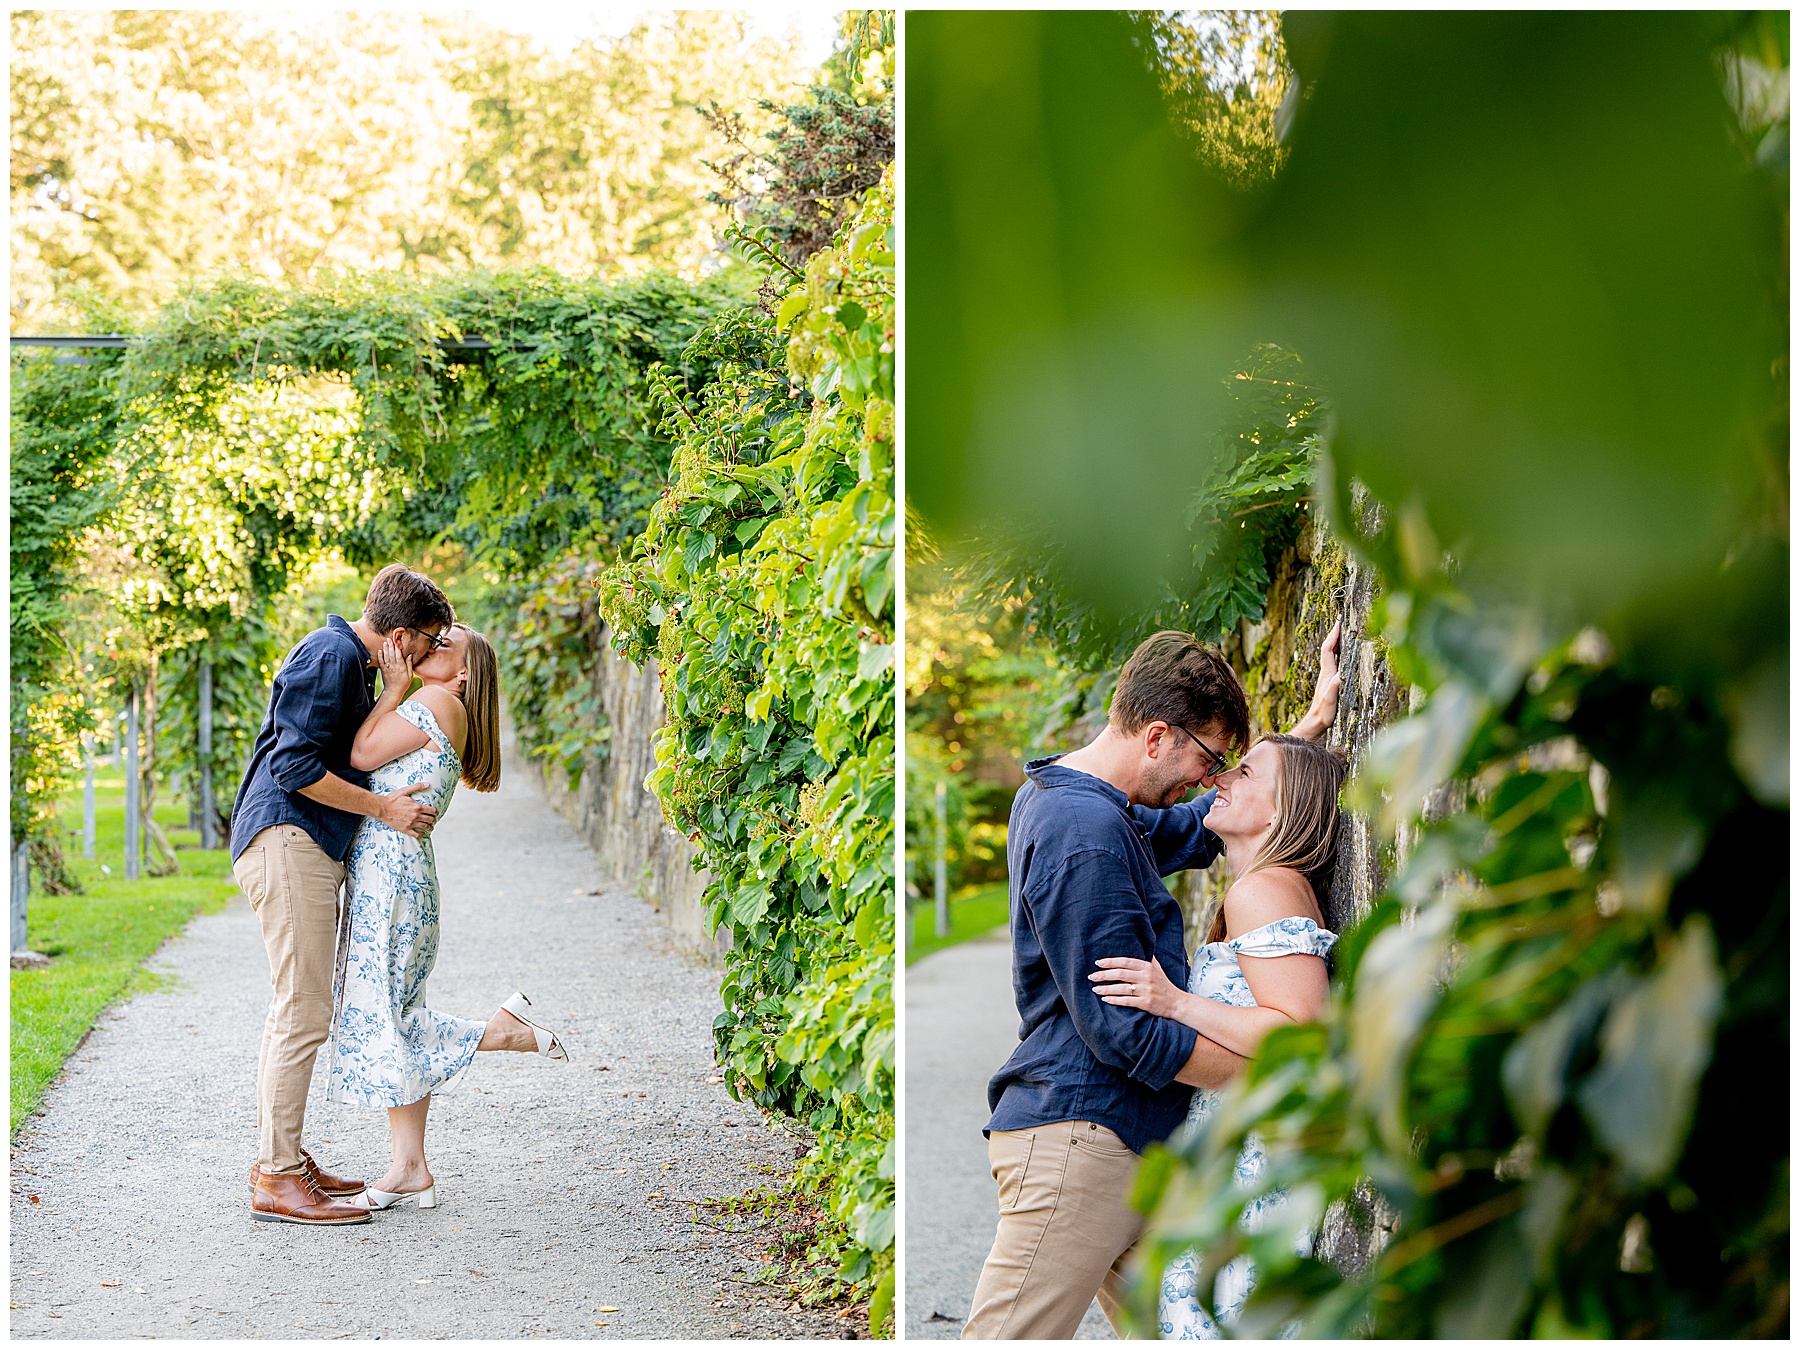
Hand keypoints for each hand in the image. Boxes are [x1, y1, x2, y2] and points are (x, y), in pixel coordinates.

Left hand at [377, 636, 413, 695]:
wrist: (393, 691)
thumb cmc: (403, 684)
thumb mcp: (410, 675)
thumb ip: (409, 665)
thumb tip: (409, 655)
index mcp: (401, 668)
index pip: (399, 656)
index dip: (397, 648)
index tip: (397, 642)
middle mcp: (394, 667)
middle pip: (392, 654)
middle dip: (390, 646)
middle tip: (389, 639)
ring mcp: (388, 669)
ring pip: (386, 657)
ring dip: (385, 649)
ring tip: (385, 642)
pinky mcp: (383, 670)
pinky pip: (381, 662)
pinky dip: (380, 656)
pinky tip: (380, 650)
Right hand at [378, 782, 437, 838]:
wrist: (382, 808)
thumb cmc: (392, 799)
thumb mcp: (405, 791)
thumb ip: (417, 787)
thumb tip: (427, 784)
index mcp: (417, 807)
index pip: (431, 811)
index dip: (435, 812)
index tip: (436, 813)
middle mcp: (415, 816)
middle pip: (430, 819)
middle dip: (433, 820)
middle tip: (434, 820)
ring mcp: (411, 823)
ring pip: (424, 827)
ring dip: (430, 827)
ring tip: (431, 827)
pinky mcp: (405, 829)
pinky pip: (415, 834)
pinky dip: (420, 834)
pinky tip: (422, 834)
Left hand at [1089, 955, 1184, 1018]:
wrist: (1176, 1002)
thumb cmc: (1163, 983)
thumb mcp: (1157, 967)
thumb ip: (1146, 957)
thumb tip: (1137, 943)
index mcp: (1147, 967)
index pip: (1125, 962)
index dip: (1110, 962)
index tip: (1098, 962)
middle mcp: (1146, 977)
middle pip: (1121, 974)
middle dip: (1104, 975)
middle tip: (1091, 976)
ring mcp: (1146, 990)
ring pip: (1122, 988)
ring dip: (1106, 989)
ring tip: (1095, 988)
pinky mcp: (1146, 1003)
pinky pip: (1127, 1001)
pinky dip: (1115, 1000)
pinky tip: (1105, 999)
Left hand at [1293, 618, 1341, 740]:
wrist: (1315, 724)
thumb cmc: (1323, 715)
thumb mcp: (1329, 703)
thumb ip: (1333, 690)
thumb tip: (1339, 677)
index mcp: (1327, 674)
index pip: (1328, 649)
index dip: (1333, 635)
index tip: (1339, 622)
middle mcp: (1326, 672)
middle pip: (1328, 648)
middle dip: (1334, 634)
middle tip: (1340, 621)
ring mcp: (1327, 677)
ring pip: (1330, 654)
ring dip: (1335, 642)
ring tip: (1342, 632)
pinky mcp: (1329, 682)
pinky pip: (1333, 662)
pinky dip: (1337, 653)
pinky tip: (1342, 654)